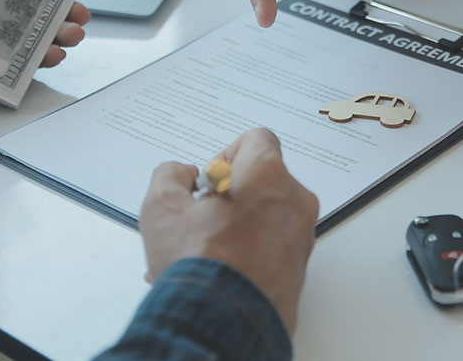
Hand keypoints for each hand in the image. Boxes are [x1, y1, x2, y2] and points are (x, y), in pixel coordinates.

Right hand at [139, 128, 318, 334]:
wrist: (223, 323)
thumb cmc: (199, 264)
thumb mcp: (162, 207)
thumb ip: (170, 176)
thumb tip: (182, 175)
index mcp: (268, 175)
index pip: (257, 139)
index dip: (227, 154)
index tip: (210, 180)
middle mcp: (294, 201)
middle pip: (263, 180)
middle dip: (231, 194)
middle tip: (202, 217)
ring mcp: (301, 237)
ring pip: (268, 216)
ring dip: (237, 225)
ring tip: (200, 251)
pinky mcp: (299, 269)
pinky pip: (273, 247)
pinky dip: (249, 251)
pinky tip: (216, 270)